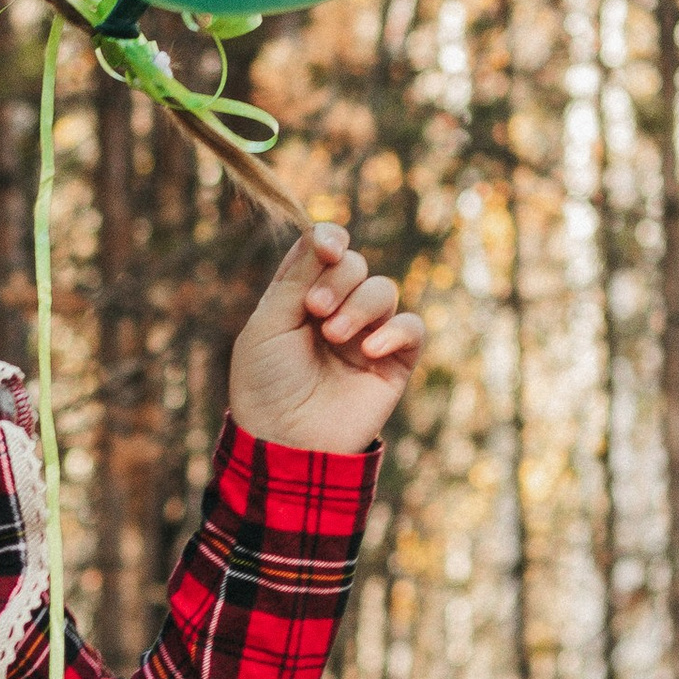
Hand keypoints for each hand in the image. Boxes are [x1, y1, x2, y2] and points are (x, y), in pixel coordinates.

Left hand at [227, 223, 422, 458]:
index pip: (324, 249)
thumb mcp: (267, 326)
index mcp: (300, 296)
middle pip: (355, 264)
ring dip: (361, 304)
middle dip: (339, 278)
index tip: (327, 249)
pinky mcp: (393, 363)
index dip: (329, 239)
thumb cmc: (265, 384)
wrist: (286, 443)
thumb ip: (295, 280)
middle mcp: (336, 310)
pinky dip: (396, 330)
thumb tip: (323, 235)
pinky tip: (369, 350)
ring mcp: (366, 335)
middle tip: (316, 310)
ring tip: (334, 335)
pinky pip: (413, 328)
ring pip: (384, 290)